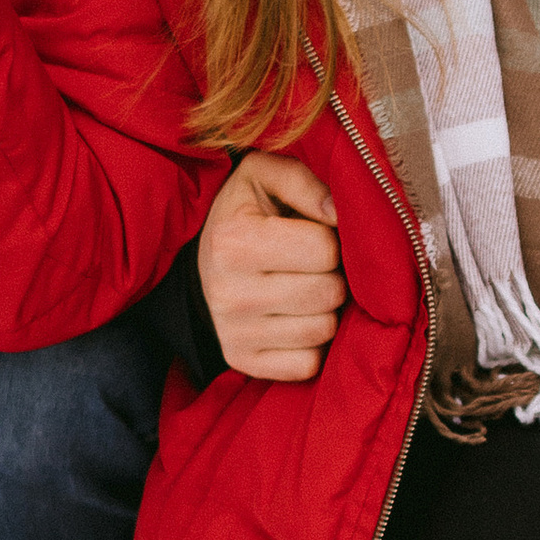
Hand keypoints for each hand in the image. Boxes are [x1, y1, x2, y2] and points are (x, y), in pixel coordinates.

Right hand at [199, 152, 345, 379]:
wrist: (201, 261)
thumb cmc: (243, 213)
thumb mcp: (262, 176)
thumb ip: (303, 182)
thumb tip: (339, 213)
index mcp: (234, 242)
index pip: (325, 250)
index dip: (330, 241)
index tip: (314, 235)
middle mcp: (230, 293)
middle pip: (328, 292)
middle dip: (332, 275)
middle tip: (313, 266)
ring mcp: (234, 333)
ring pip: (323, 330)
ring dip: (325, 309)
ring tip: (304, 288)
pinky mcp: (243, 361)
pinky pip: (308, 364)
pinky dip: (312, 344)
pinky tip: (295, 318)